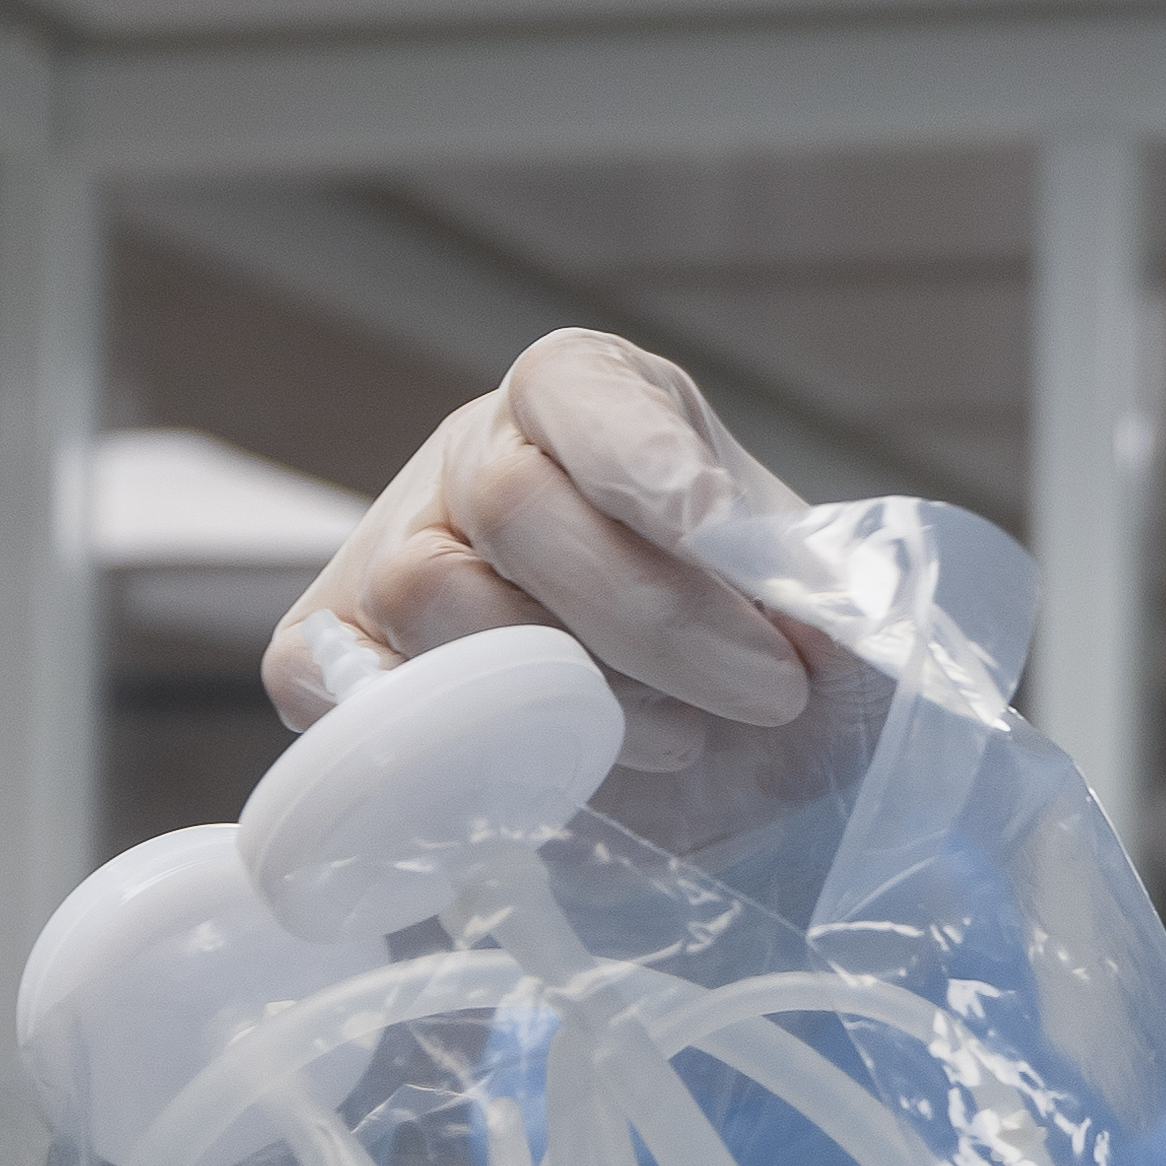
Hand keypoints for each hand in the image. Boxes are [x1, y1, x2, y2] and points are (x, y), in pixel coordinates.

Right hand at [270, 328, 825, 772]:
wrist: (723, 768)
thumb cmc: (777, 662)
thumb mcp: (830, 607)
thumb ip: (830, 591)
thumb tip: (816, 609)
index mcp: (589, 399)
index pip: (582, 393)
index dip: (646, 460)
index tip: (721, 535)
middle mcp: (476, 458)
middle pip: (514, 506)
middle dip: (652, 617)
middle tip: (769, 691)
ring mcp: (391, 556)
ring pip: (435, 600)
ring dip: (567, 693)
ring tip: (675, 736)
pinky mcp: (335, 661)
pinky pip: (339, 688)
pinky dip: (437, 741)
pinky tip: (547, 772)